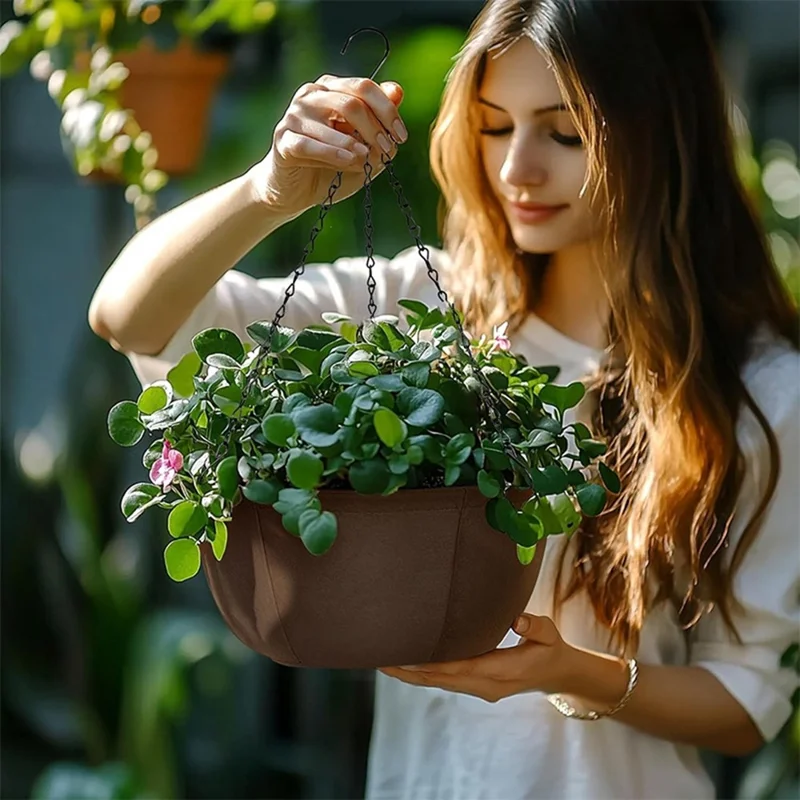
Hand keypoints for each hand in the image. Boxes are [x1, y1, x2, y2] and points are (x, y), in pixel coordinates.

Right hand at [248, 75, 406, 217]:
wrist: (296, 192)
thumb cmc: (332, 166)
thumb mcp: (363, 145)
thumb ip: (380, 121)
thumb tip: (397, 92)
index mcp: (331, 89)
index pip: (364, 87)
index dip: (387, 110)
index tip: (401, 136)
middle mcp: (311, 95)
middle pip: (351, 102)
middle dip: (375, 128)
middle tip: (386, 150)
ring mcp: (294, 116)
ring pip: (333, 120)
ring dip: (356, 144)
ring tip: (366, 160)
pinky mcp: (284, 140)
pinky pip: (311, 144)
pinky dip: (334, 153)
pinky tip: (350, 161)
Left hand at [378, 614, 573, 702]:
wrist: (556, 674)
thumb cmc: (550, 648)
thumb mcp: (550, 634)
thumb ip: (535, 626)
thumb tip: (517, 621)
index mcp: (504, 671)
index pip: (463, 667)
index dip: (435, 662)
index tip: (409, 656)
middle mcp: (487, 684)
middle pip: (442, 679)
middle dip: (411, 671)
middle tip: (381, 658)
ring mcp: (479, 688)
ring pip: (439, 683)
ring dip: (412, 674)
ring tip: (383, 661)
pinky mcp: (475, 686)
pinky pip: (444, 681)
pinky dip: (423, 674)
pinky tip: (404, 665)